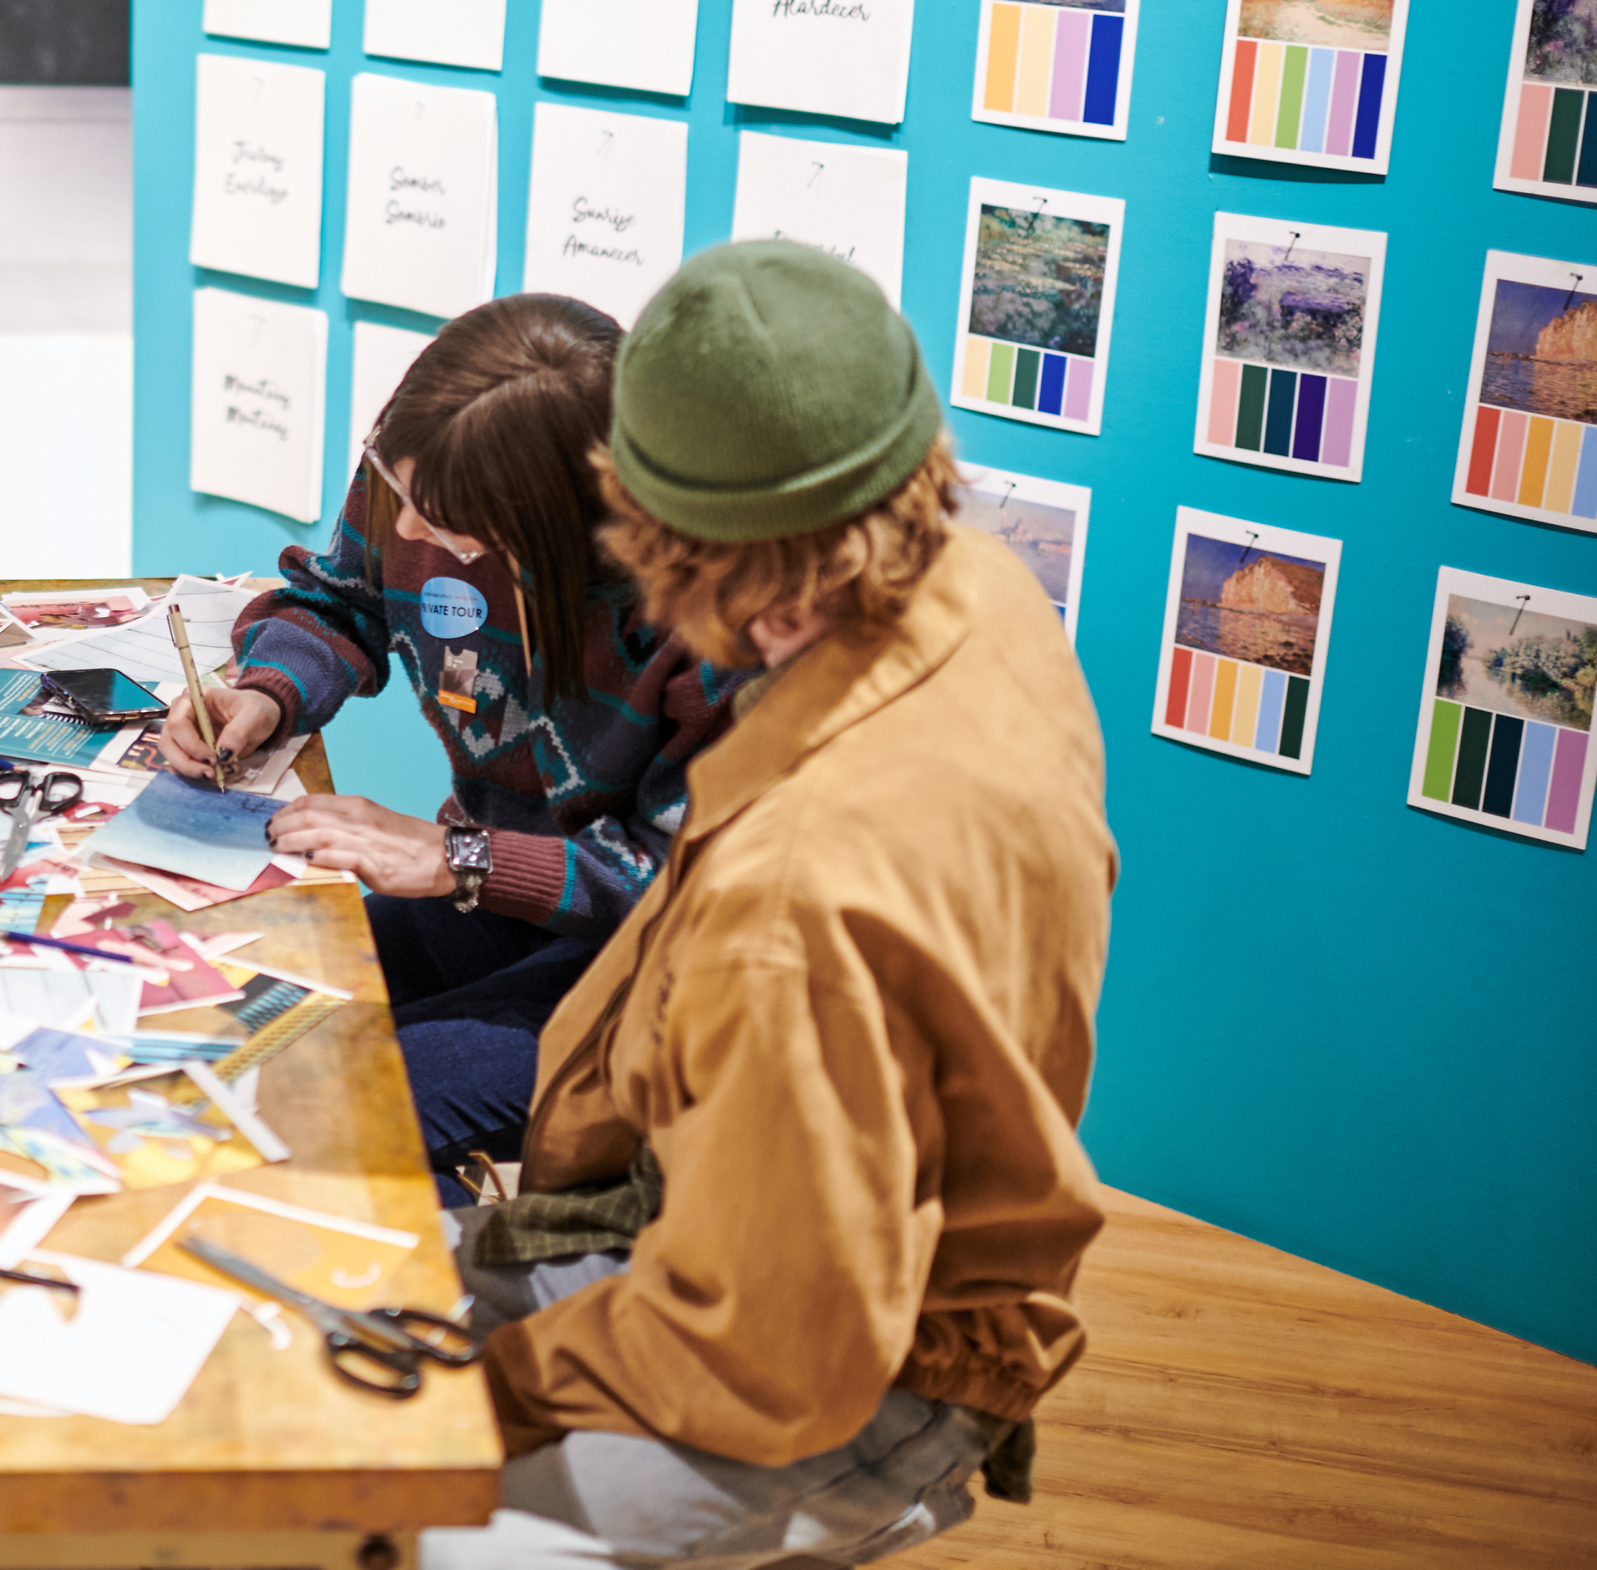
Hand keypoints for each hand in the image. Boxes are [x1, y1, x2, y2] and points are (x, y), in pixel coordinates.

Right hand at [161, 687, 281, 780]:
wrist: (259, 716)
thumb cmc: (255, 709)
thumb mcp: (255, 716)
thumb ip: (239, 732)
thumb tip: (223, 754)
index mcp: (193, 698)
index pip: (178, 723)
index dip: (191, 744)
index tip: (214, 758)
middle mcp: (181, 713)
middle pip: (169, 741)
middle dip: (187, 761)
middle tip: (210, 772)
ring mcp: (182, 730)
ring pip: (170, 753)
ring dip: (187, 768)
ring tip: (211, 774)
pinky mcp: (187, 745)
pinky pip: (180, 760)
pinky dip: (192, 770)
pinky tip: (209, 773)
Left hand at [267, 795, 454, 899]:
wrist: (445, 856)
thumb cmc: (410, 843)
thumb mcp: (376, 822)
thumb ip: (347, 826)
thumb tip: (315, 837)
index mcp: (359, 806)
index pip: (311, 801)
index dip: (286, 811)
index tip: (275, 821)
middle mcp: (359, 819)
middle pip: (307, 816)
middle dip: (281, 826)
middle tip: (269, 838)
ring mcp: (365, 841)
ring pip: (316, 835)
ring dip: (290, 842)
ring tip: (277, 849)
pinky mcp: (373, 864)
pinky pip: (339, 857)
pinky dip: (318, 858)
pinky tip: (306, 862)